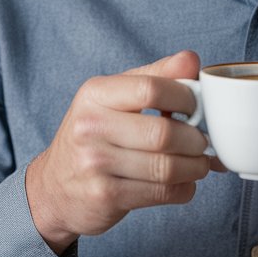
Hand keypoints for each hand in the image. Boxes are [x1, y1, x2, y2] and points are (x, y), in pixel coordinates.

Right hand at [25, 51, 221, 253]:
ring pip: (167, 167)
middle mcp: (90, 127)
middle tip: (203, 141)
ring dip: (195, 167)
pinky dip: (185, 189)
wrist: (55, 188)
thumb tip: (191, 59)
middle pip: (163, 133)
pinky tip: (184, 182)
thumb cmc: (94, 135)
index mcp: (95, 94)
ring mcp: (95, 164)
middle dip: (196, 139)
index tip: (196, 107)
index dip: (185, 97)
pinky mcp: (105, 197)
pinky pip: (162, 193)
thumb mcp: (115, 97)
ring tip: (200, 162)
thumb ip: (156, 76)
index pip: (151, 89)